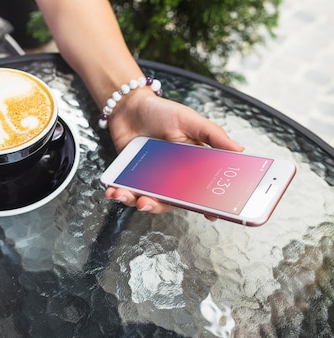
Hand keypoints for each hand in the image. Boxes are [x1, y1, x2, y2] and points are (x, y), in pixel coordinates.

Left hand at [103, 91, 243, 213]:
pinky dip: (118, 194)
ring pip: (145, 200)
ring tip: (125, 195)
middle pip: (169, 201)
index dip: (206, 205)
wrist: (130, 106)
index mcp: (190, 168)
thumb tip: (240, 150)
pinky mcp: (129, 176)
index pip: (200, 191)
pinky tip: (112, 191)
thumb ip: (213, 135)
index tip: (210, 216)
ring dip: (134, 202)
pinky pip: (125, 191)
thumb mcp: (190, 120)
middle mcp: (170, 178)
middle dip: (157, 206)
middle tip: (148, 203)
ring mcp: (149, 179)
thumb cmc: (163, 112)